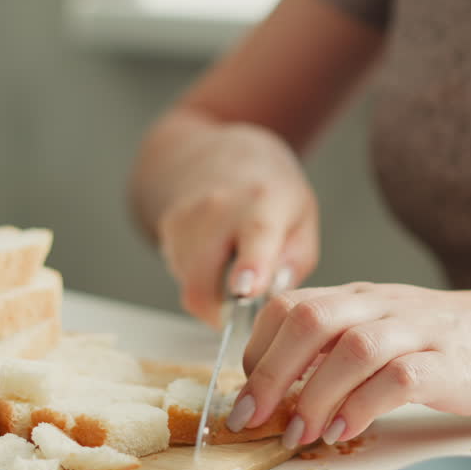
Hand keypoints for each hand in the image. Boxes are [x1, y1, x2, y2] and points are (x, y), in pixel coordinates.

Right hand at [154, 122, 318, 326]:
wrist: (225, 157)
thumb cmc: (270, 196)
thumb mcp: (302, 222)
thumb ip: (293, 264)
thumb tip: (267, 299)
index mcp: (263, 203)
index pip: (254, 236)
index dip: (250, 266)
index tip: (246, 289)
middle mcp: (218, 207)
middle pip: (203, 280)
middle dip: (222, 311)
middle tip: (245, 309)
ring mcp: (186, 218)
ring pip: (191, 285)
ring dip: (214, 293)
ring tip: (233, 266)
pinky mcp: (167, 230)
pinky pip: (182, 276)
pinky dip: (201, 279)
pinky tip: (216, 256)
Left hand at [226, 283, 470, 446]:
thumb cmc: (446, 345)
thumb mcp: (382, 331)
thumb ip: (333, 349)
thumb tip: (273, 385)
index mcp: (360, 297)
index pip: (290, 305)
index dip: (258, 347)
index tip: (246, 391)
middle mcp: (384, 306)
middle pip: (310, 319)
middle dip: (270, 372)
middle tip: (252, 416)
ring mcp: (420, 332)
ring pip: (351, 348)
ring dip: (314, 396)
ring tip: (299, 433)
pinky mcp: (452, 364)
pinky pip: (399, 379)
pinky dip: (364, 408)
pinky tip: (345, 432)